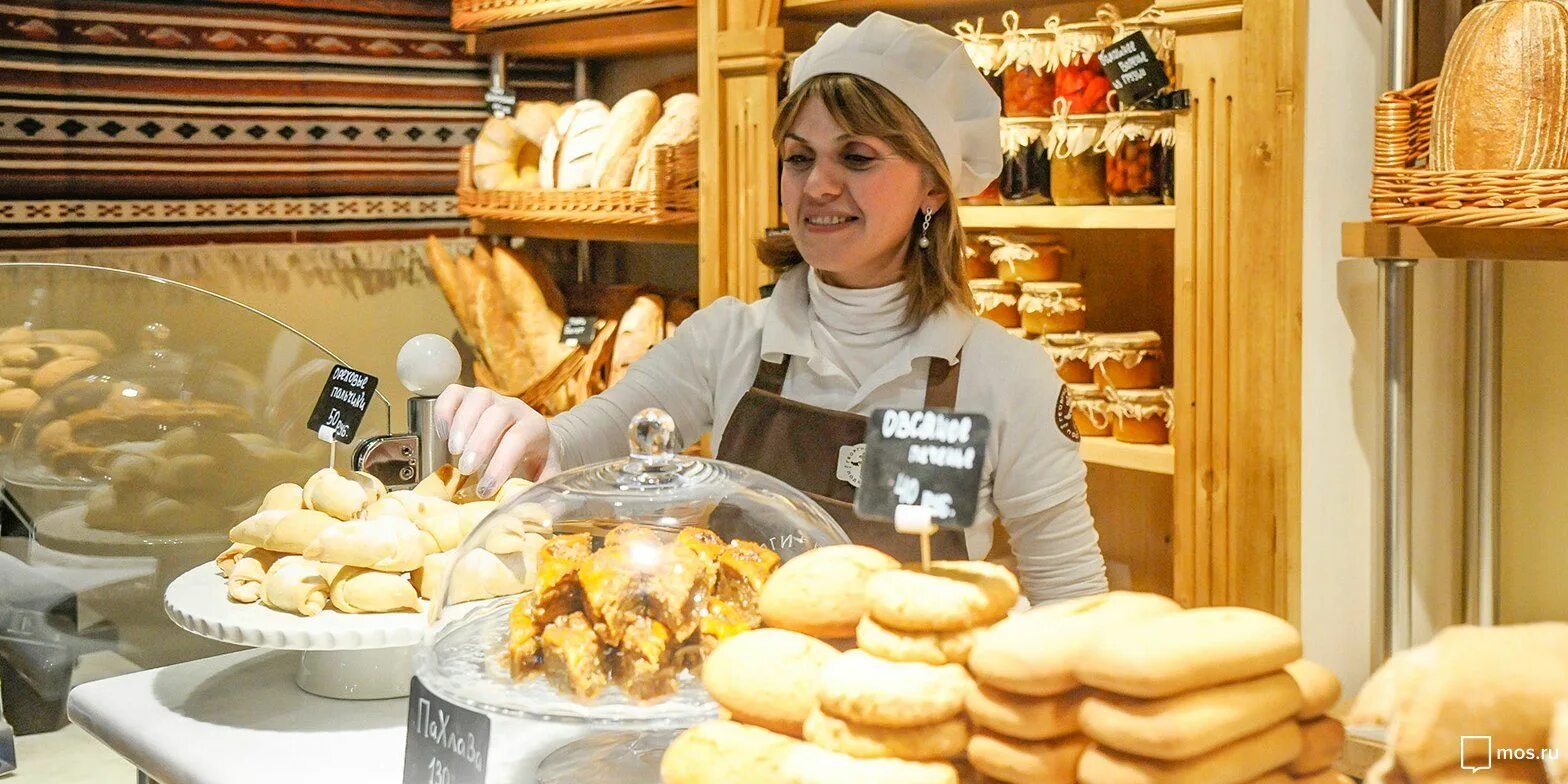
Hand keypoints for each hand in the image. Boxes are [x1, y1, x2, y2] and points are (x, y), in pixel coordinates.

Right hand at [432, 384, 552, 497]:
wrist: (533, 440)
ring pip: (477, 398)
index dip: (501, 463)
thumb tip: (534, 515)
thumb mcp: (545, 479)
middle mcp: (514, 408)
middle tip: (466, 469)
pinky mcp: (470, 397)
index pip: (518, 438)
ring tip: (453, 451)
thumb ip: (541, 494)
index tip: (485, 489)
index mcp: (535, 427)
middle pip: (497, 415)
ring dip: (462, 424)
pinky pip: (454, 393)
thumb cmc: (536, 464)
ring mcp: (492, 399)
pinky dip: (444, 410)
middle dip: (479, 443)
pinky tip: (442, 434)